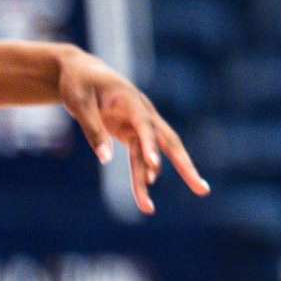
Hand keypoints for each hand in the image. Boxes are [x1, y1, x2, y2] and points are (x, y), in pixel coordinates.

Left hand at [56, 47, 209, 213]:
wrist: (80, 71)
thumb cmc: (78, 83)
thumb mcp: (78, 103)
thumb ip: (92, 130)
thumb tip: (106, 160)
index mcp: (131, 100)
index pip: (145, 125)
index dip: (151, 145)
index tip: (154, 167)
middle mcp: (142, 113)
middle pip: (169, 142)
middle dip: (185, 167)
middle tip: (202, 189)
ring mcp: (139, 124)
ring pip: (153, 155)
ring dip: (149, 180)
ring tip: (147, 209)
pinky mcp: (131, 133)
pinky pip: (139, 158)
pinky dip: (140, 175)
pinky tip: (142, 194)